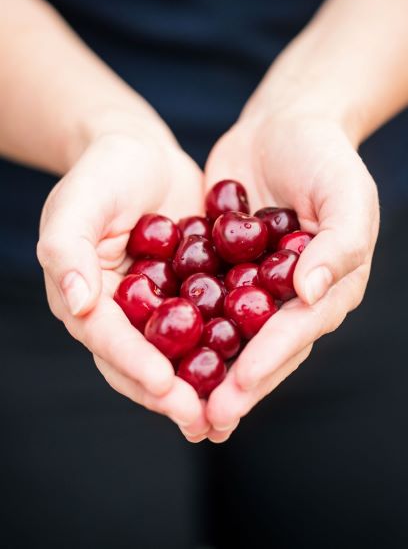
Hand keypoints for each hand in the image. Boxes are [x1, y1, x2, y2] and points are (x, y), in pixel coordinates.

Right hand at [37, 129, 209, 436]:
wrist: (142, 151)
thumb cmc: (104, 171)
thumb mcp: (79, 202)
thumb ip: (68, 249)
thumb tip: (77, 303)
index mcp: (87, 297)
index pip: (106, 338)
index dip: (133, 363)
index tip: (164, 385)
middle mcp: (120, 312)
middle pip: (140, 361)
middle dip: (169, 393)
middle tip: (201, 420)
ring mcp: (157, 306)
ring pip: (176, 354)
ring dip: (200, 385)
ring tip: (228, 412)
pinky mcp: (190, 294)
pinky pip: (207, 325)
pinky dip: (225, 347)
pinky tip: (252, 365)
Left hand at [199, 111, 378, 441]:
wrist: (282, 124)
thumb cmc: (324, 156)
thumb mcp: (346, 193)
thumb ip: (339, 243)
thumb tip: (309, 293)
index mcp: (328, 285)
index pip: (299, 330)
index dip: (270, 360)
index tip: (239, 386)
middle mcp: (292, 295)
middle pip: (264, 347)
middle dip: (236, 384)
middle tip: (205, 418)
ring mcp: (256, 285)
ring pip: (231, 336)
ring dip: (208, 371)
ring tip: (179, 404)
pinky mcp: (223, 269)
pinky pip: (204, 302)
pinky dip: (185, 328)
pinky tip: (155, 350)